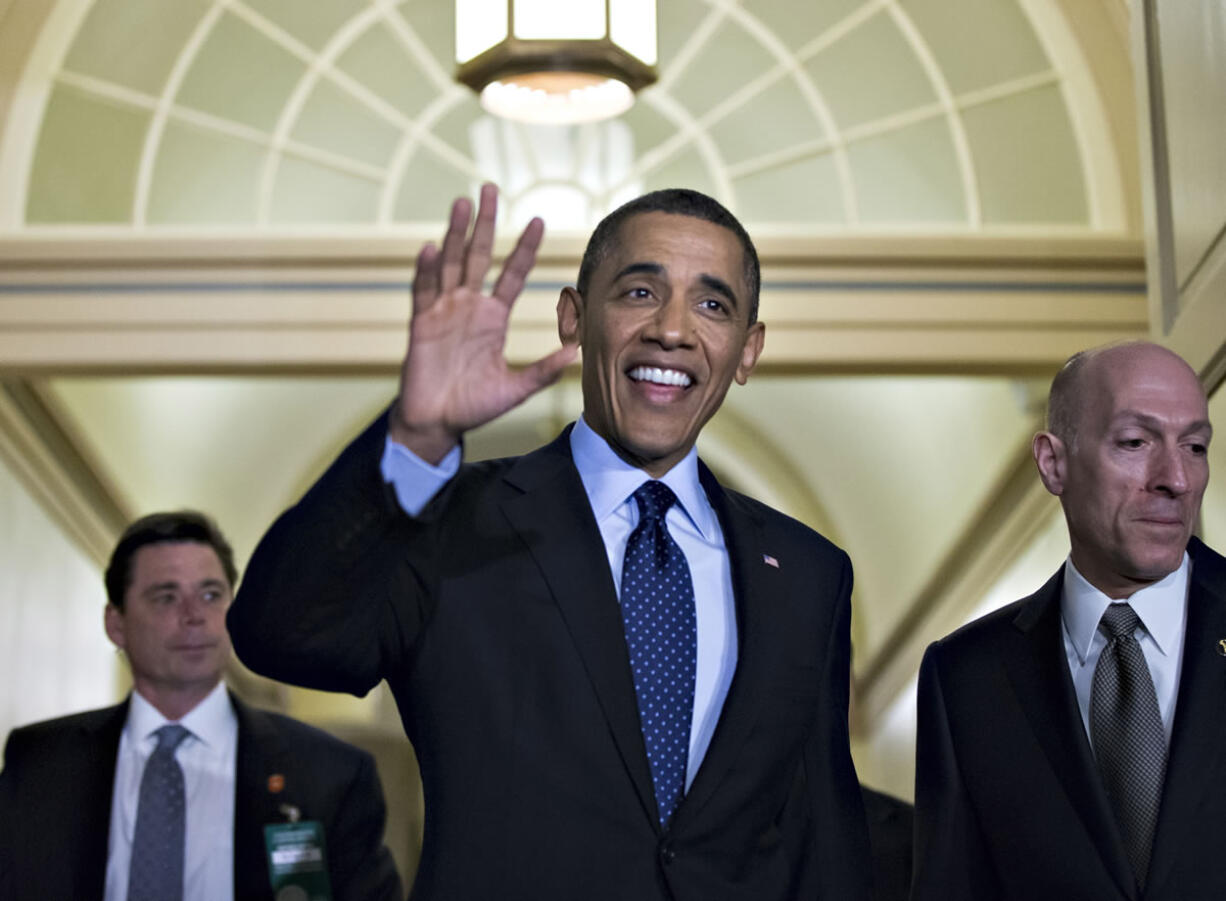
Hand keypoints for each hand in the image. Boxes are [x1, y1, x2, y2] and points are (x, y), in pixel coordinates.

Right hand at [389, 184, 577, 462]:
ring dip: (456, 233)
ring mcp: (443, 311)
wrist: (437, 423)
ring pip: (450, 263)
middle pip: (478, 255)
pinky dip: (426, 270)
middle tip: (490, 188)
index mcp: (493, 318)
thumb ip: (542, 371)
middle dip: (485, 222)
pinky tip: (431, 247)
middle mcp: (469, 306)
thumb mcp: (515, 388)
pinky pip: (423, 291)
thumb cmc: (474, 405)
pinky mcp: (421, 323)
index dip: (525, 249)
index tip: (539, 220)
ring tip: (462, 202)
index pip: (512, 274)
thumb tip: (576, 354)